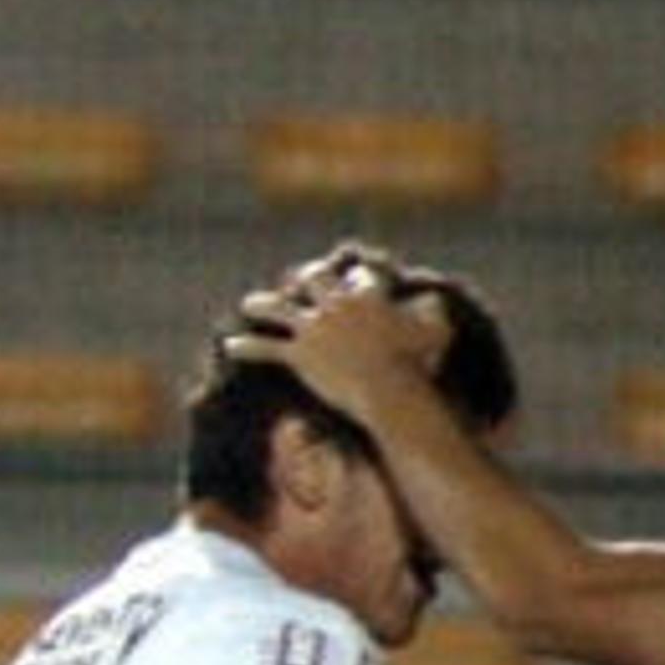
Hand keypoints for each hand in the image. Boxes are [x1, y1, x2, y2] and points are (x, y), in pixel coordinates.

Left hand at [222, 264, 450, 421]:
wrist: (389, 390)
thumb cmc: (418, 363)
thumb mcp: (434, 331)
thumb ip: (432, 311)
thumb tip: (433, 298)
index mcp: (367, 293)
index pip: (358, 276)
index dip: (355, 276)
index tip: (352, 274)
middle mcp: (335, 303)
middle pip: (314, 279)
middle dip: (307, 277)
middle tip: (301, 278)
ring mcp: (314, 327)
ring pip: (279, 308)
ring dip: (262, 304)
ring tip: (250, 304)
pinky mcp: (299, 353)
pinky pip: (265, 347)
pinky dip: (247, 346)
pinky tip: (230, 345)